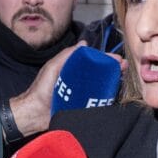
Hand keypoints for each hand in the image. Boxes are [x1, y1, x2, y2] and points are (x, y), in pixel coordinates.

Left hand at [8, 43, 125, 137]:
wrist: (34, 114)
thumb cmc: (40, 90)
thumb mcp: (52, 67)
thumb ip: (66, 56)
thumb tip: (83, 43)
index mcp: (73, 71)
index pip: (93, 63)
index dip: (106, 60)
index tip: (117, 59)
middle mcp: (79, 82)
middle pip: (100, 74)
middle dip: (113, 69)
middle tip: (123, 67)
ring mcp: (82, 96)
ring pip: (101, 88)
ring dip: (113, 82)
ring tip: (123, 77)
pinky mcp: (83, 108)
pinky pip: (97, 102)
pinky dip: (107, 98)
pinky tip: (115, 93)